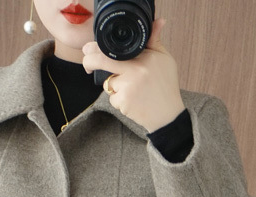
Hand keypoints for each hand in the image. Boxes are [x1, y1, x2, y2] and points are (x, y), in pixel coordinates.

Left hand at [81, 18, 185, 133]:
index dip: (96, 48)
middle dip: (89, 62)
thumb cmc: (166, 85)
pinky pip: (112, 98)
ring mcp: (127, 87)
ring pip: (109, 83)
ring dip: (115, 86)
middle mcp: (134, 70)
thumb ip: (155, 41)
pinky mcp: (123, 102)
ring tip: (133, 90)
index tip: (88, 50)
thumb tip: (158, 22)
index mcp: (143, 57)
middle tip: (87, 66)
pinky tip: (133, 101)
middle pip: (102, 61)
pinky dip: (119, 100)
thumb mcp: (164, 59)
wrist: (168, 115)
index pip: (115, 49)